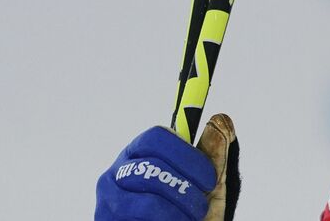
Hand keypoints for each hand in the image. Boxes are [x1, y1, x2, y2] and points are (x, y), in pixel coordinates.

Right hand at [95, 115, 239, 220]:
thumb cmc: (184, 213)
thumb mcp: (205, 186)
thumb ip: (212, 156)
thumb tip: (220, 120)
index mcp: (139, 153)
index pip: (156, 138)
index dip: (186, 155)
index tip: (209, 177)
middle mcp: (117, 172)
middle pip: (152, 169)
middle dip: (184, 190)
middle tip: (200, 206)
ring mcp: (109, 200)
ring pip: (149, 204)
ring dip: (177, 214)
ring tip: (187, 219)